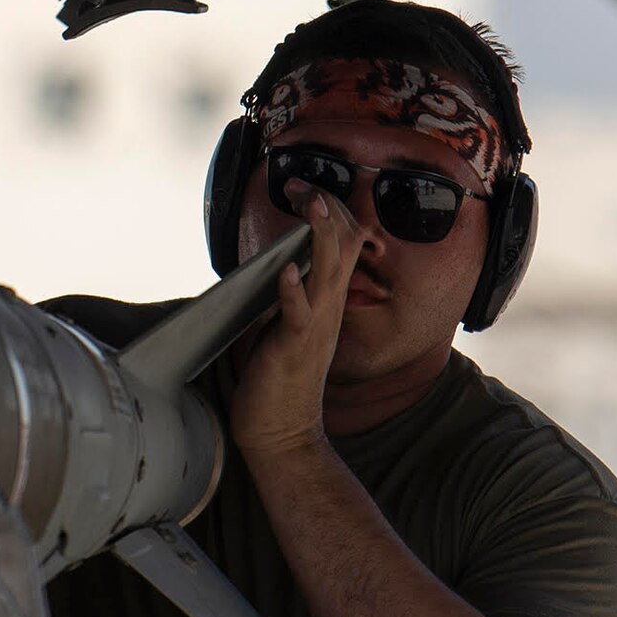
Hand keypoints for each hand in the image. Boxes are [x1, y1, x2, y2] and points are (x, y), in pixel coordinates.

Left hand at [229, 183, 364, 458]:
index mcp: (327, 301)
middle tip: (302, 184)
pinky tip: (285, 270)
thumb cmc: (278, 379)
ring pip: (327, 272)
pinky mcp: (294, 348)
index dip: (329, 211)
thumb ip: (286, 294)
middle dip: (326, 209)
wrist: (282, 433)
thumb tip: (273, 264)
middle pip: (343, 245)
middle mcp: (328, 308)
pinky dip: (292, 291)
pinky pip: (298, 315)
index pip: (343, 243)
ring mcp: (315, 327)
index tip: (305, 188)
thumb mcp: (286, 325)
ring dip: (318, 236)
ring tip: (311, 205)